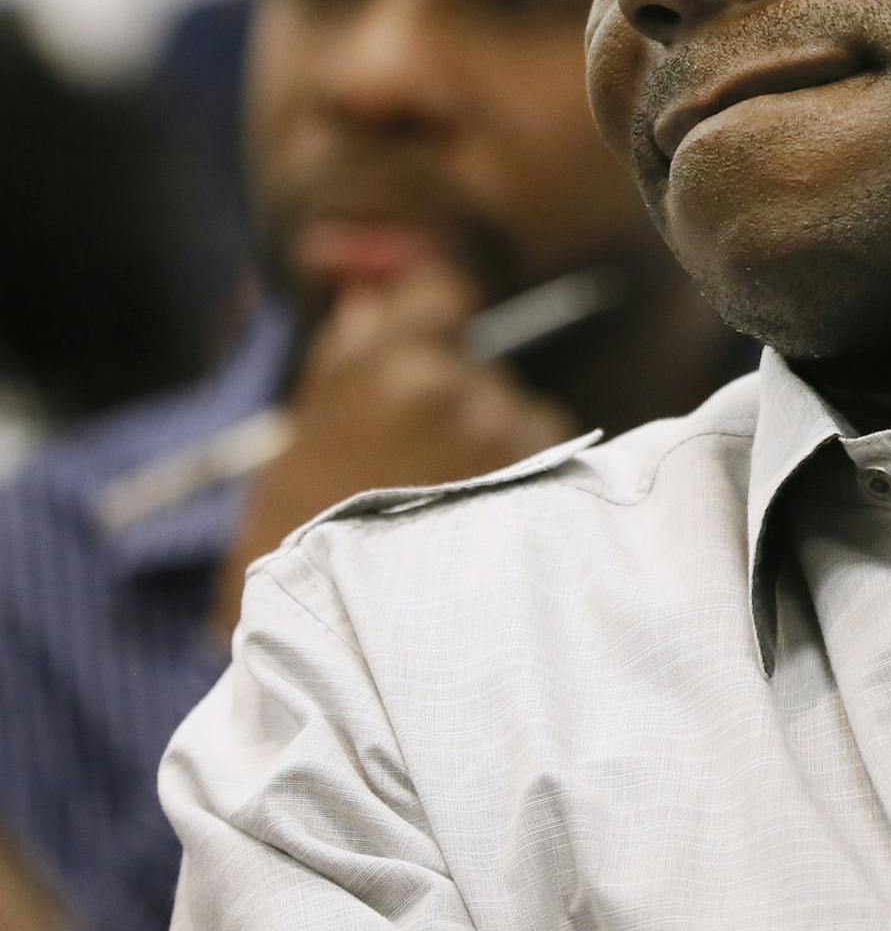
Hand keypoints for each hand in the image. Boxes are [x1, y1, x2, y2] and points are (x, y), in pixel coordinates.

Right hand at [209, 264, 575, 642]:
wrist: (337, 639)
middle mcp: (466, 392)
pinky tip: (483, 525)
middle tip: (416, 459)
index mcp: (396, 366)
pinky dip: (526, 483)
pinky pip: (550, 463)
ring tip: (449, 502)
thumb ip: (351, 352)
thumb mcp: (304, 433)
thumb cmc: (301, 536)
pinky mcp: (549, 490)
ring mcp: (512, 443)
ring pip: (521, 414)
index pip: (447, 291)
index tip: (427, 343)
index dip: (436, 315)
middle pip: (481, 365)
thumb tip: (376, 292)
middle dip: (457, 395)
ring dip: (497, 442)